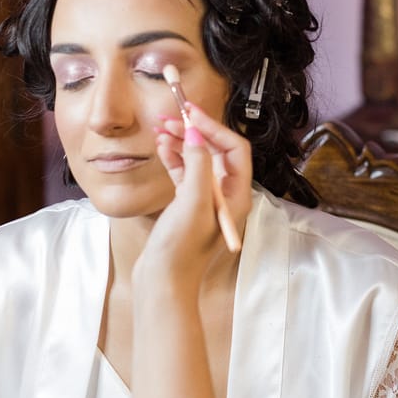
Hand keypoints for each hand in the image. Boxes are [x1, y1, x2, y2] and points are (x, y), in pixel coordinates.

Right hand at [134, 110, 251, 291]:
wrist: (163, 283)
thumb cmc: (181, 250)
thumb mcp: (192, 202)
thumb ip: (197, 166)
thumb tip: (195, 135)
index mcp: (235, 196)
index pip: (233, 149)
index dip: (213, 128)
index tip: (190, 114)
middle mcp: (224, 197)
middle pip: (215, 152)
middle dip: (194, 132)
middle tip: (170, 117)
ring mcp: (205, 202)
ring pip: (197, 161)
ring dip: (181, 143)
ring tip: (161, 130)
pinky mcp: (186, 208)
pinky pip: (184, 174)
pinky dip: (174, 159)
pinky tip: (162, 150)